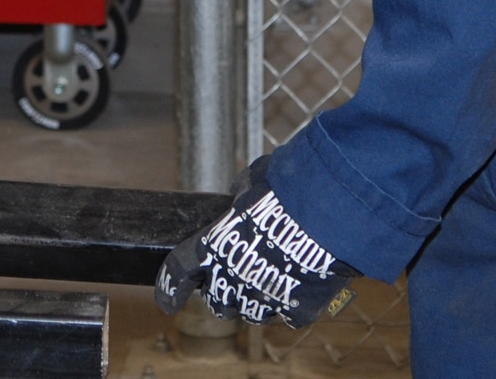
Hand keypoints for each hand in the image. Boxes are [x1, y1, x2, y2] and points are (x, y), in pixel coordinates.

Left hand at [154, 155, 357, 326]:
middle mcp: (233, 279)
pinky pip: (287, 313)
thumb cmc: (287, 188)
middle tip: (234, 273)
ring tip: (269, 275)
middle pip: (217, 301)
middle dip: (221, 290)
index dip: (170, 289)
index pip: (178, 275)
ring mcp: (265, 299)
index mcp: (212, 247)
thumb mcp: (250, 182)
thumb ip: (238, 198)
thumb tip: (239, 201)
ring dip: (254, 297)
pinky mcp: (297, 309)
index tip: (166, 299)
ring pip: (250, 312)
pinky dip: (290, 302)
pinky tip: (298, 282)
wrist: (328, 210)